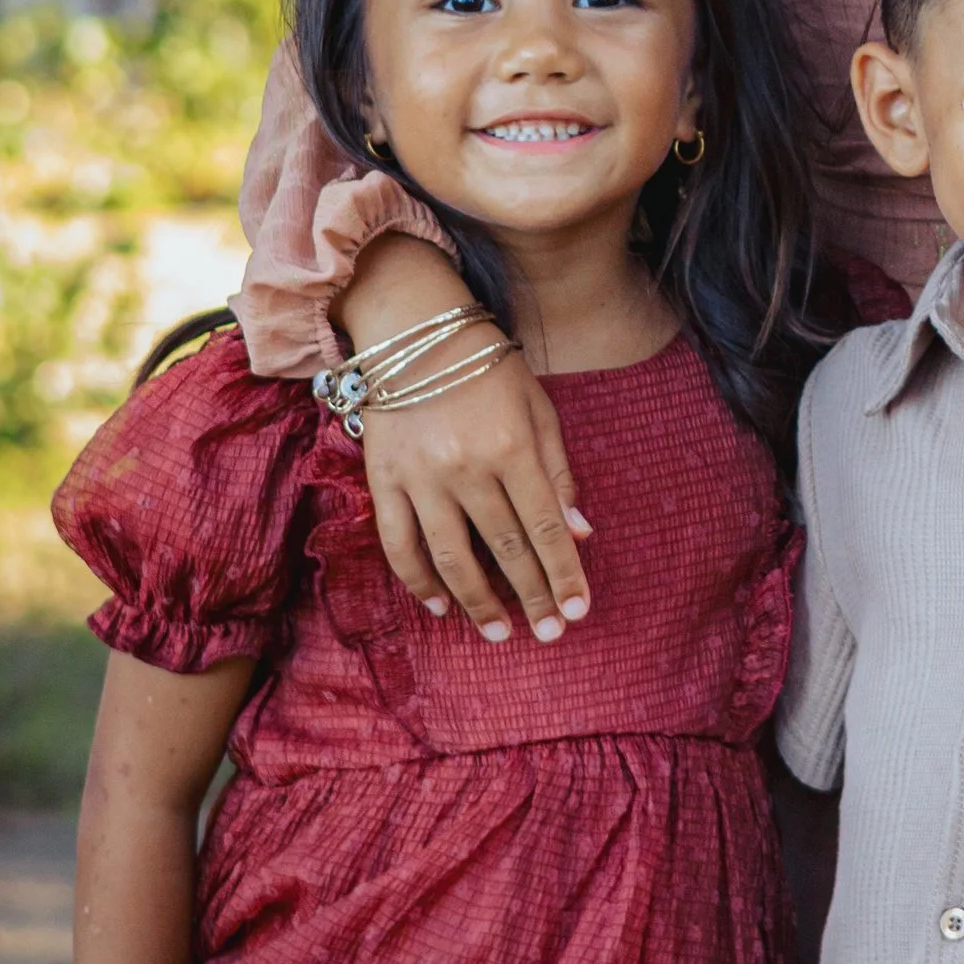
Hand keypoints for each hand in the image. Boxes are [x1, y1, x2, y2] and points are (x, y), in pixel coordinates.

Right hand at [360, 346, 592, 640]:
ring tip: (498, 632)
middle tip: (549, 633)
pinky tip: (439, 606)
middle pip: (504, 549)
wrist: (414, 330)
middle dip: (531, 597)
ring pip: (451, 557)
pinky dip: (418, 581)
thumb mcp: (538, 408)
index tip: (578, 611)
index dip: (564, 574)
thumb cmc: (487, 368)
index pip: (546, 527)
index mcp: (512, 448)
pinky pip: (399, 544)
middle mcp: (467, 468)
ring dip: (477, 602)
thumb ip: (558, 472)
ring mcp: (421, 477)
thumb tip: (579, 534)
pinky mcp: (383, 480)